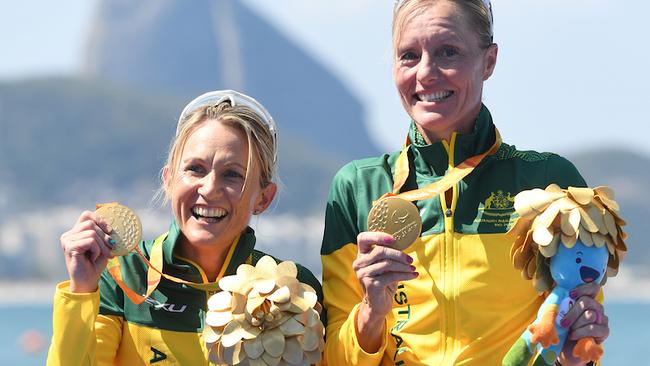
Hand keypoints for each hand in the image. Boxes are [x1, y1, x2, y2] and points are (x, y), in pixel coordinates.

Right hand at [60, 211, 114, 292]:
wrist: (88, 280)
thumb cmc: (95, 263)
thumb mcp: (102, 245)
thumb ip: (104, 233)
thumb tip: (112, 225)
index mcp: (76, 231)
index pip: (86, 215)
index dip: (100, 219)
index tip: (110, 230)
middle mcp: (69, 234)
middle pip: (91, 223)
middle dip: (104, 236)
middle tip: (110, 249)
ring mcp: (67, 240)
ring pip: (92, 232)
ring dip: (102, 245)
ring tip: (101, 255)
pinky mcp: (69, 247)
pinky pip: (90, 241)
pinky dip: (96, 249)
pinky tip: (93, 257)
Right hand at [353, 231, 417, 351]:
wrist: (377, 304)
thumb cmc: (383, 281)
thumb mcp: (385, 265)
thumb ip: (389, 254)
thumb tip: (405, 241)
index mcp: (361, 255)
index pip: (363, 238)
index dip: (377, 236)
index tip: (393, 239)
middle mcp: (359, 263)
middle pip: (380, 251)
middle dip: (398, 254)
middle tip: (410, 260)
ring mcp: (363, 274)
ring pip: (387, 264)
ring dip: (403, 266)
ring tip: (413, 269)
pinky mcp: (371, 285)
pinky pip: (391, 276)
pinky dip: (405, 275)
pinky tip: (413, 275)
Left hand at [557, 282, 608, 364]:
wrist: (565, 347)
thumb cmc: (561, 327)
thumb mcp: (555, 314)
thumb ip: (556, 305)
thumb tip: (550, 297)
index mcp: (585, 299)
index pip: (592, 287)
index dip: (583, 288)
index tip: (571, 294)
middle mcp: (596, 307)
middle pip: (587, 301)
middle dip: (572, 312)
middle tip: (563, 323)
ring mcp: (601, 318)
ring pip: (590, 315)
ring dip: (576, 324)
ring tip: (568, 330)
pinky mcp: (604, 330)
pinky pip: (593, 328)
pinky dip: (580, 332)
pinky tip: (573, 336)